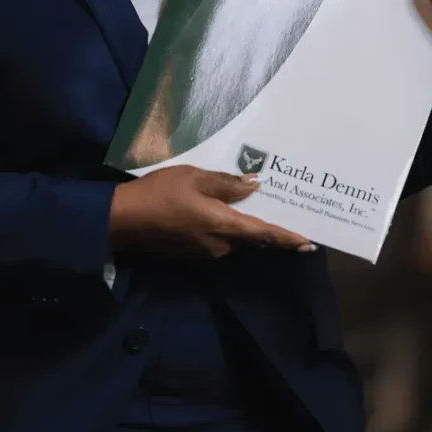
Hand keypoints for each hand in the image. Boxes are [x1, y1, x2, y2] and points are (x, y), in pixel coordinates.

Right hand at [109, 164, 314, 258]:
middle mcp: (220, 246)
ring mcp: (204, 253)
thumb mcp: (193, 178)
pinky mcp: (190, 253)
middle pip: (249, 237)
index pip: (264, 234)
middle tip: (276, 209)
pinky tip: (212, 211)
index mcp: (224, 226)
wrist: (122, 221)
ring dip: (237, 225)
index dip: (288, 238)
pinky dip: (220, 227)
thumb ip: (225, 184)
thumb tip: (253, 186)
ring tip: (238, 202)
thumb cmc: (159, 194)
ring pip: (231, 238)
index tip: (309, 243)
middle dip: (262, 226)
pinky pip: (215, 240)